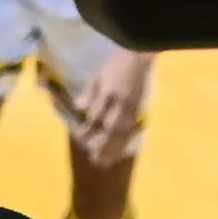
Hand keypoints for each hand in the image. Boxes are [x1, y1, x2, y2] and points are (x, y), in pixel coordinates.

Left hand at [74, 49, 151, 166]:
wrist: (140, 55)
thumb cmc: (115, 65)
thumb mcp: (98, 76)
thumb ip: (88, 93)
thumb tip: (77, 108)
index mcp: (108, 94)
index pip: (96, 116)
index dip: (88, 129)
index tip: (81, 140)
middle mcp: (120, 104)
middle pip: (110, 129)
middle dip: (103, 146)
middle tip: (96, 161)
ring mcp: (131, 108)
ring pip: (122, 132)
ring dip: (115, 148)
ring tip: (108, 162)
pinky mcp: (139, 109)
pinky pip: (132, 129)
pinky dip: (126, 141)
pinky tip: (122, 151)